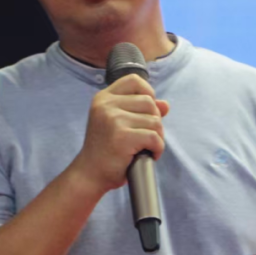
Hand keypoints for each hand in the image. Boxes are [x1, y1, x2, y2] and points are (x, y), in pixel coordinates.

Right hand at [70, 73, 169, 192]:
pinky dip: (157, 148)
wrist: (90, 174)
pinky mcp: (122, 136)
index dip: (148, 92)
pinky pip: (154, 137)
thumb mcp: (119, 123)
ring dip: (157, 136)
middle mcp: (106, 105)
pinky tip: (149, 155)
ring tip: (146, 147)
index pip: (134, 80)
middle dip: (155, 120)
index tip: (148, 111)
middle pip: (149, 102)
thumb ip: (140, 111)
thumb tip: (165, 105)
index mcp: (103, 98)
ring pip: (155, 120)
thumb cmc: (106, 149)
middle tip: (147, 136)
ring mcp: (113, 120)